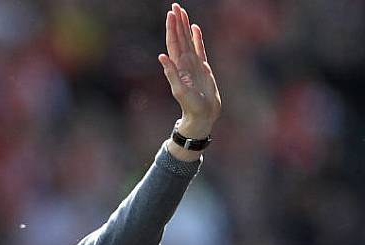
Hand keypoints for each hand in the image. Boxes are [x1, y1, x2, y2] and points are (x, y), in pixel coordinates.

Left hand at [158, 3, 220, 138]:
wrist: (203, 114)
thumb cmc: (190, 105)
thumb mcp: (179, 90)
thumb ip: (171, 73)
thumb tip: (161, 56)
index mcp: (178, 66)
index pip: (173, 42)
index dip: (172, 28)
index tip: (171, 14)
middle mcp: (184, 62)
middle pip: (180, 37)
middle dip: (177, 22)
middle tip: (176, 6)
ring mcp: (194, 64)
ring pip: (189, 40)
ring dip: (185, 27)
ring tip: (183, 12)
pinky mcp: (203, 67)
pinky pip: (200, 48)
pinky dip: (197, 38)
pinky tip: (195, 28)